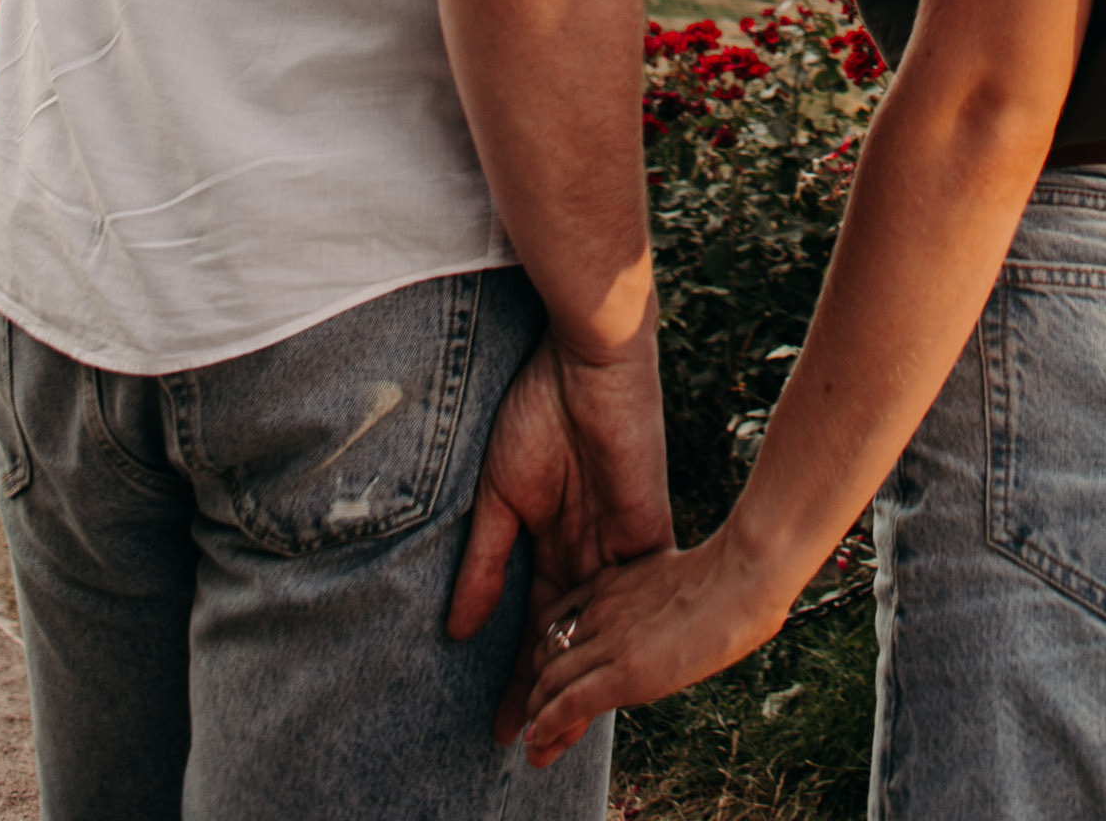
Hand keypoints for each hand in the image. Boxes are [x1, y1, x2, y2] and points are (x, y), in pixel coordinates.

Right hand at [445, 328, 672, 740]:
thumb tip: (460, 630)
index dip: (517, 671)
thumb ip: (486, 562)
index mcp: (553, 539)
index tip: (498, 723)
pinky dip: (616, 635)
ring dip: (582, 675)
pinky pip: (634, 596)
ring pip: (605, 628)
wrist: (587, 361)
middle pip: (573, 637)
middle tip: (526, 744)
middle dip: (550, 690)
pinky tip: (596, 676)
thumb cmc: (538, 410)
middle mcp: (588, 551)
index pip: (537, 622)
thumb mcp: (499, 496)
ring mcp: (617, 545)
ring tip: (556, 729)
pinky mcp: (645, 532)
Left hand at [519, 527, 789, 768]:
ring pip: (552, 678)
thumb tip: (659, 622)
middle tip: (532, 712)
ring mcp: (611, 639)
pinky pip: (571, 700)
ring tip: (533, 733)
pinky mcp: (624, 671)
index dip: (547, 651)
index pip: (556, 620)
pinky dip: (548, 722)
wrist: (739, 580)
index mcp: (611, 583)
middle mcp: (601, 609)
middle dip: (536, 685)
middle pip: (548, 651)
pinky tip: (538, 737)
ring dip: (537, 709)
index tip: (546, 674)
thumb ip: (648, 599)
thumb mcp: (670, 579)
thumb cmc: (725, 579)